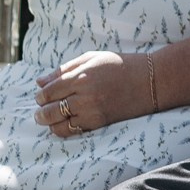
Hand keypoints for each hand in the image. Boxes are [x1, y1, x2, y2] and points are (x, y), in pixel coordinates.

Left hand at [34, 50, 155, 135]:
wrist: (150, 81)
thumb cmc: (121, 65)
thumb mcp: (92, 58)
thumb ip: (64, 69)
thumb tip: (40, 82)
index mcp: (81, 76)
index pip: (48, 91)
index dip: (40, 96)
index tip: (40, 96)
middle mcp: (84, 95)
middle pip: (49, 110)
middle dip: (40, 112)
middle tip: (39, 112)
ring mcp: (92, 110)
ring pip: (59, 124)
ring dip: (50, 123)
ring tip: (49, 119)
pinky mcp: (99, 122)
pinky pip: (73, 131)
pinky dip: (64, 129)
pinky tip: (64, 124)